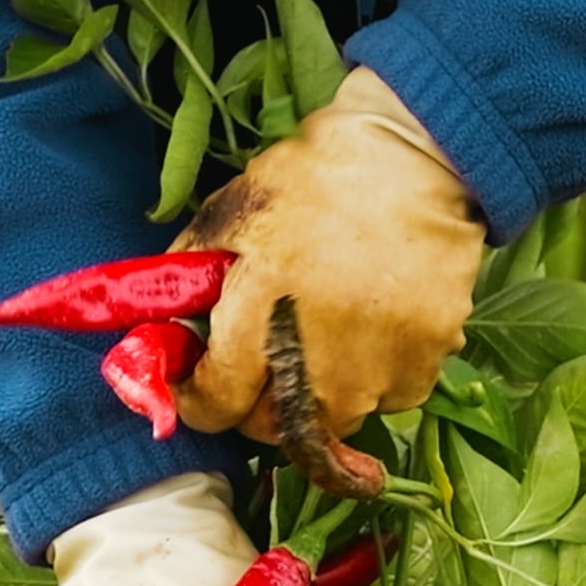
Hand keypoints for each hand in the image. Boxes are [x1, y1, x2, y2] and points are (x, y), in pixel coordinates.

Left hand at [173, 68, 485, 444]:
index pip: (212, 409)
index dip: (194, 396)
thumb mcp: (229, 215)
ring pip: (330, 417)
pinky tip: (369, 323)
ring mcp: (378, 379)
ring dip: (315, 390)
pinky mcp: (425, 369)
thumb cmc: (316, 180)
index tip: (194, 376)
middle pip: (270, 428)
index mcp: (258, 334)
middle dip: (254, 399)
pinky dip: (371, 375)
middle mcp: (318, 376)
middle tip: (258, 352)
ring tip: (320, 331)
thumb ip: (185, 275)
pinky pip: (385, 395)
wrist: (417, 157)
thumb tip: (161, 317)